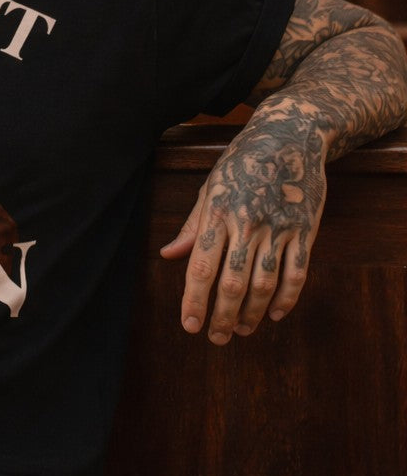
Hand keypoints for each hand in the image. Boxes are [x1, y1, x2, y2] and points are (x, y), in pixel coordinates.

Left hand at [160, 118, 326, 343]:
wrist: (289, 137)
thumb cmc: (241, 163)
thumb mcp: (210, 188)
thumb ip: (192, 226)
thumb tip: (168, 255)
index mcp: (217, 213)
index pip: (201, 267)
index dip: (194, 301)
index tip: (189, 326)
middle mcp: (247, 223)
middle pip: (232, 283)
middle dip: (221, 316)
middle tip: (215, 338)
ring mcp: (279, 228)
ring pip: (264, 284)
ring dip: (251, 313)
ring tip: (239, 330)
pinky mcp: (305, 230)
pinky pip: (297, 274)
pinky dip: (286, 300)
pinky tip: (274, 315)